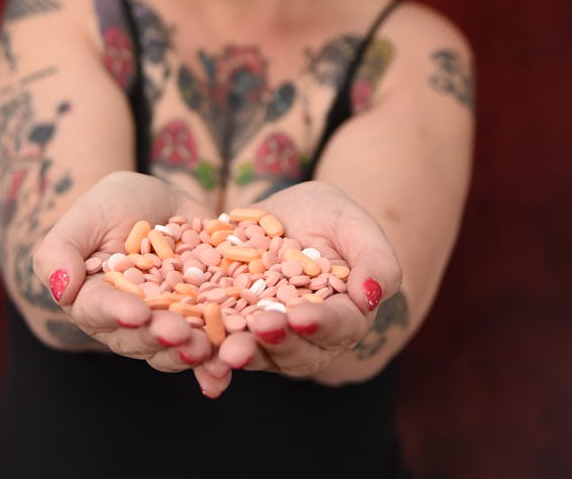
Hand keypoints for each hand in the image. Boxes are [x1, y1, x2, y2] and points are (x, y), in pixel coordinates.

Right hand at [32, 171, 231, 395]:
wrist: (162, 202)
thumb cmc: (113, 206)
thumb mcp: (86, 216)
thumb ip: (61, 251)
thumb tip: (60, 288)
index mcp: (93, 301)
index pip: (99, 311)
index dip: (118, 313)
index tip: (136, 313)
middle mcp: (127, 323)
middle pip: (139, 339)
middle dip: (159, 338)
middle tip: (179, 334)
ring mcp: (166, 325)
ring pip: (174, 349)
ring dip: (189, 354)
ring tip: (207, 348)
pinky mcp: (201, 320)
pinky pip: (210, 341)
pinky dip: (219, 356)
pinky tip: (233, 361)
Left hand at [217, 181, 402, 382]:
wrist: (281, 216)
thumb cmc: (327, 217)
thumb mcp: (352, 225)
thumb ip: (374, 259)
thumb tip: (370, 296)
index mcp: (346, 316)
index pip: (339, 326)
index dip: (321, 324)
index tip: (301, 317)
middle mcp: (309, 338)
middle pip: (298, 351)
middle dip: (279, 341)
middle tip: (260, 328)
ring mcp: (270, 338)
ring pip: (260, 354)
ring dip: (244, 353)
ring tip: (227, 349)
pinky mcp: (235, 329)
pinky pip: (224, 344)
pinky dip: (211, 351)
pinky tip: (197, 348)